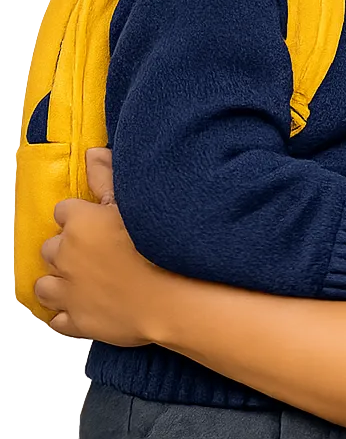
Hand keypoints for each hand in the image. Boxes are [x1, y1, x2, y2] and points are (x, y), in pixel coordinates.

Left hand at [34, 148, 165, 345]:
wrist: (171, 299)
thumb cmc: (157, 247)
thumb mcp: (135, 203)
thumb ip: (108, 176)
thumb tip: (92, 153)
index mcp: (79, 223)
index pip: (64, 211)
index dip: (82, 215)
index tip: (98, 221)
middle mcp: (65, 256)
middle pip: (51, 247)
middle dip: (68, 248)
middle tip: (97, 249)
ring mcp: (67, 292)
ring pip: (45, 285)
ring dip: (60, 281)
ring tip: (85, 278)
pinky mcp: (74, 321)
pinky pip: (58, 318)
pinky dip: (69, 312)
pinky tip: (89, 304)